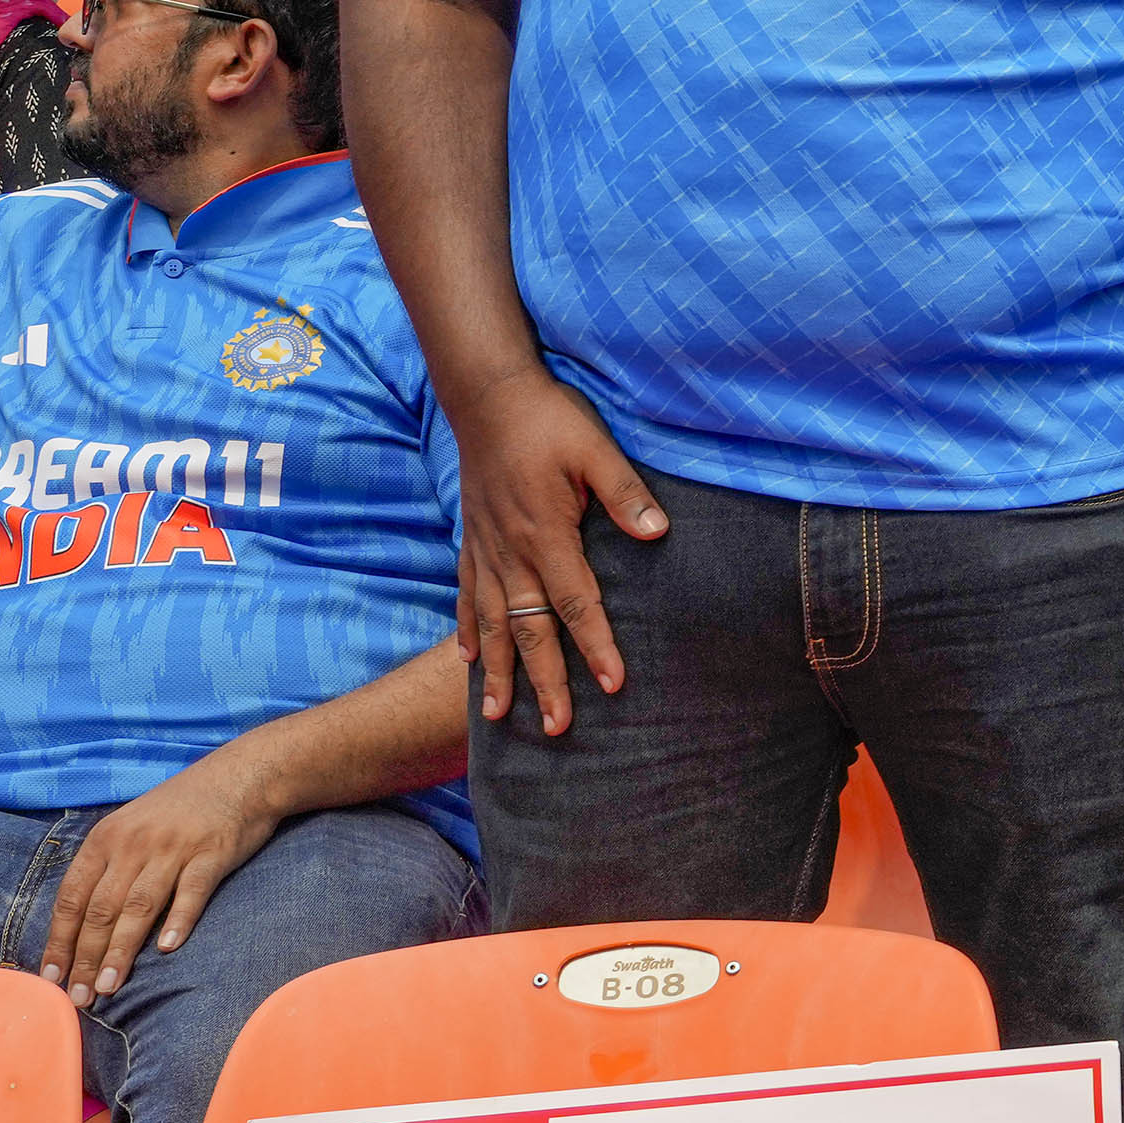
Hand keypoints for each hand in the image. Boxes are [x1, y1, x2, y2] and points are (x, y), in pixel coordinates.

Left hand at [38, 746, 285, 1001]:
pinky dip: (178, 921)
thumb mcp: (130, 827)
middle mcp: (134, 843)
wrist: (241, 776)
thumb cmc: (180, 809)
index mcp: (106, 838)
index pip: (72, 898)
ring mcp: (173, 847)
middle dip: (85, 958)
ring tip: (109, 986)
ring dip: (120, 951)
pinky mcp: (212, 853)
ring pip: (138, 907)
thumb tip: (79, 926)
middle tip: (79, 996)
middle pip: (101, 909)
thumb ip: (107, 868)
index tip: (51, 978)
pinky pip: (191, 892)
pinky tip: (167, 948)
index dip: (60, 941)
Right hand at [456, 372, 665, 734]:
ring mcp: (486, 549)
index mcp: (547, 535)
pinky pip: (466, 595)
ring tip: (494, 715)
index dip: (597, 646)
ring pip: (490, 623)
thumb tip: (657, 532)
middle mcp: (510, 552)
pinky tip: (467, 658)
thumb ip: (624, 493)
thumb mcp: (595, 448)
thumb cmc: (549, 419)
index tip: (613, 684)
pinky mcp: (472, 539)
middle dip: (544, 681)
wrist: (488, 395)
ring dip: (497, 670)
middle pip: (530, 629)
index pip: (577, 603)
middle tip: (555, 727)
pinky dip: (466, 630)